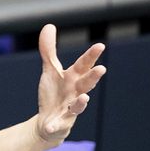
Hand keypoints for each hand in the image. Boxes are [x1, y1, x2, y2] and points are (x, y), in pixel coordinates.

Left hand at [34, 24, 105, 144]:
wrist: (47, 122)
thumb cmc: (54, 94)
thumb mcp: (49, 71)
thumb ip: (49, 50)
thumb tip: (49, 25)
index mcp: (73, 79)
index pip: (83, 65)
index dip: (91, 56)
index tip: (100, 46)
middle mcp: (75, 93)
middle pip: (85, 84)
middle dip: (93, 77)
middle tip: (102, 69)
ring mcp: (69, 109)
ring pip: (78, 106)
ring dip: (82, 102)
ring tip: (84, 98)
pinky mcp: (60, 123)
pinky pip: (58, 124)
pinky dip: (55, 125)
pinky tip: (51, 125)